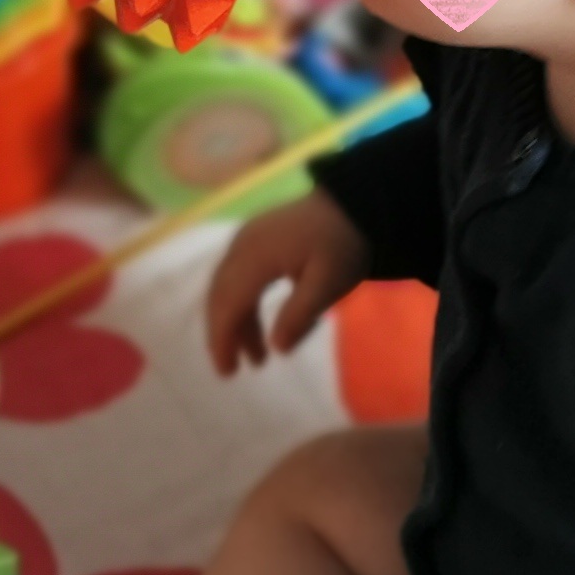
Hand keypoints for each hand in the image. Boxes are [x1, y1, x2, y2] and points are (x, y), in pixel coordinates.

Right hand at [203, 192, 370, 374]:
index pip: (228, 304)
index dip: (222, 339)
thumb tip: (276, 349)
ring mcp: (246, 240)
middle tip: (233, 370)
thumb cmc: (343, 243)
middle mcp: (242, 246)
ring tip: (257, 357)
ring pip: (227, 287)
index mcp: (256, 256)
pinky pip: (237, 276)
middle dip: (224, 334)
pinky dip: (242, 304)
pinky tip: (259, 325)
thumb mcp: (328, 284)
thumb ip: (299, 315)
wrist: (354, 202)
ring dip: (236, 322)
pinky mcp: (255, 239)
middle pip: (220, 296)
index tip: (226, 372)